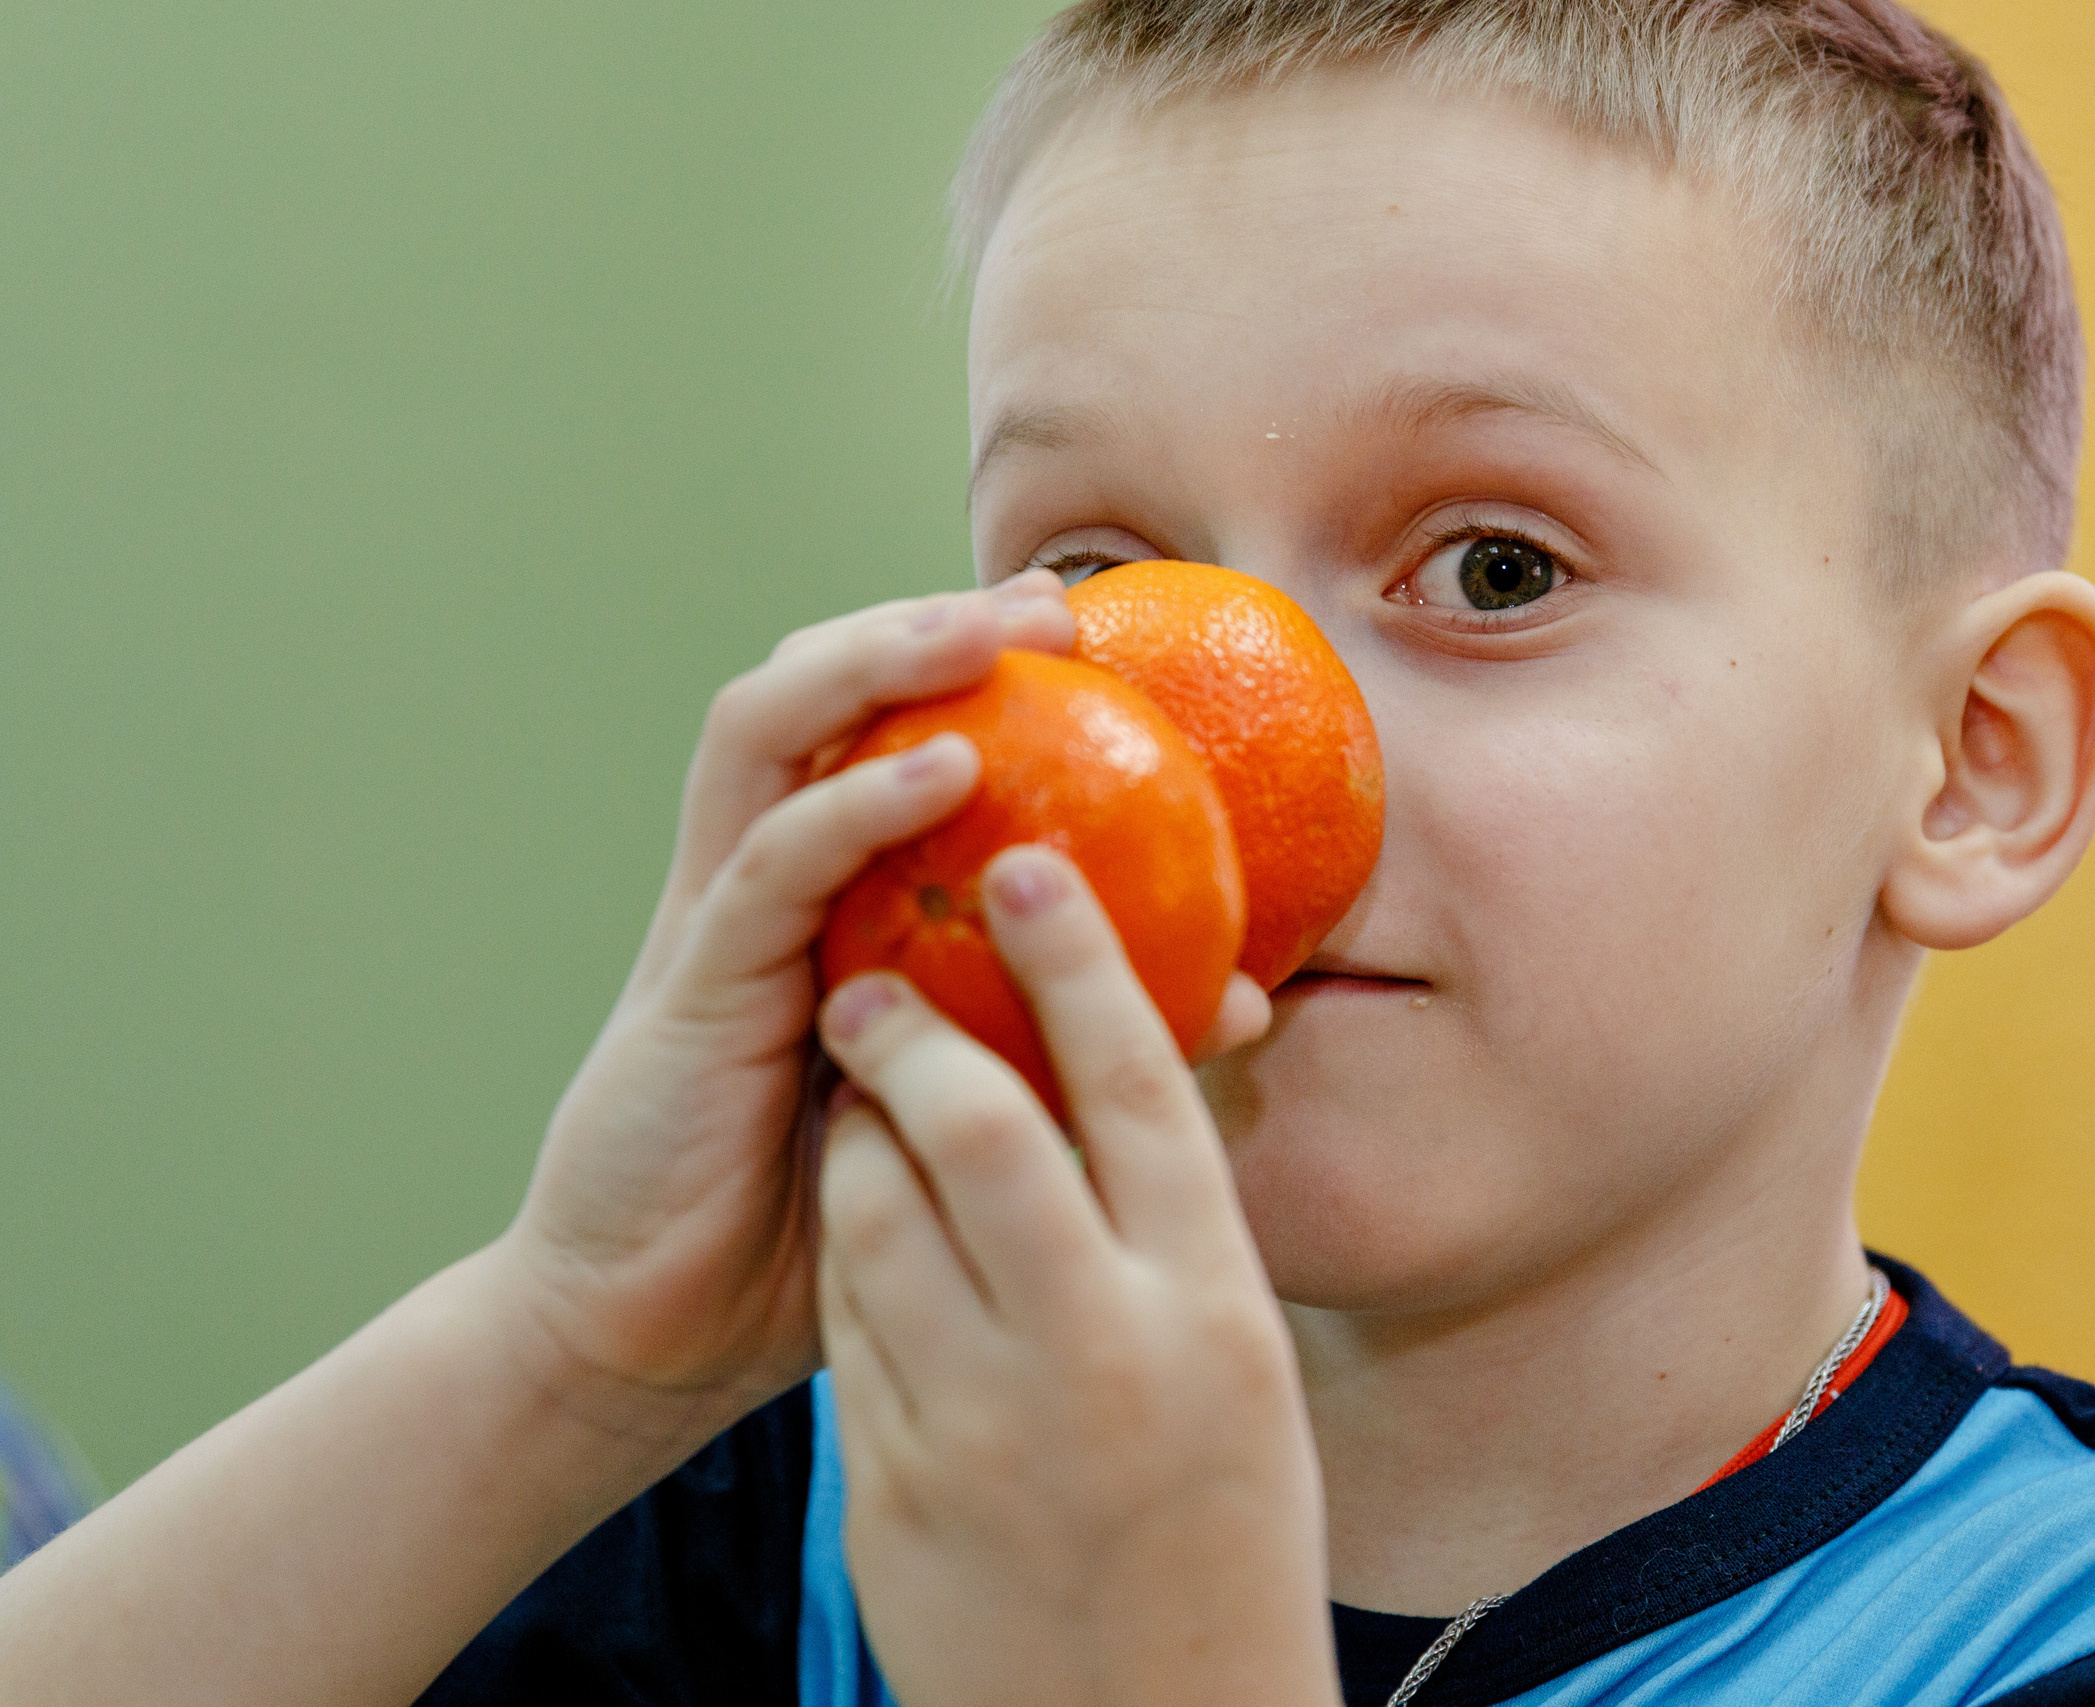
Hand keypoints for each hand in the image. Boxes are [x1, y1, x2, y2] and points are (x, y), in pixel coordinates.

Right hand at [491, 574, 1076, 1450]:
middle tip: (1051, 602)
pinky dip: (852, 802)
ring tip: (985, 632)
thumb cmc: (824, 1222)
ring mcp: (715, 920)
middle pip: (816, 691)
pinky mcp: (691, 984)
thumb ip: (1075, 1035)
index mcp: (823, 895)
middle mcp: (759, 880)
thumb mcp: (976, 1109)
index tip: (1087, 627)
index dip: (968, 660)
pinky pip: (769, 864)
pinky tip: (941, 771)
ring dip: (874, 662)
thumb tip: (1239, 1000)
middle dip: (924, 622)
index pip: (878, 729)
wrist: (657, 1335)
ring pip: (767, 731)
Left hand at [815, 844, 1337, 1706]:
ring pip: (882, 1217)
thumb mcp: (1244, 1376)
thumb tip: (1147, 1090)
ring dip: (860, 1136)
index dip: (1079, 961)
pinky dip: (847, 1253)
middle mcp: (1102, 1352)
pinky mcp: (894, 1488)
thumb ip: (1184, 1238)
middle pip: (985, 1129)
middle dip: (918, 1033)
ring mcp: (987, 1424)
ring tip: (859, 1102)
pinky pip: (849, 1325)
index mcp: (1214, 1309)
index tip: (1026, 862)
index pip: (1141, 1091)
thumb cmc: (1226, 1542)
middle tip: (878, 981)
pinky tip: (855, 1229)